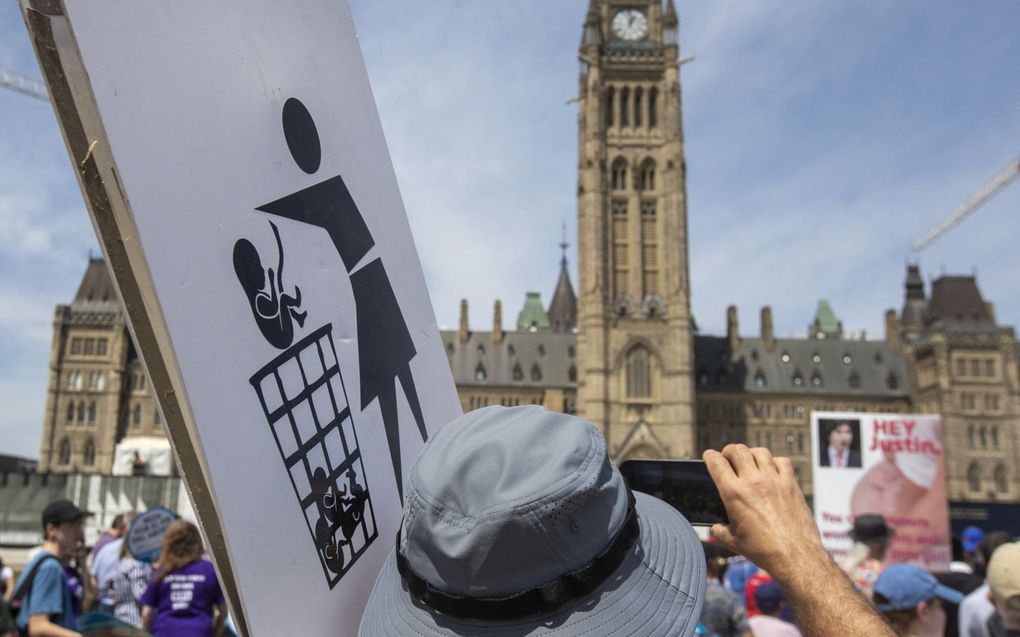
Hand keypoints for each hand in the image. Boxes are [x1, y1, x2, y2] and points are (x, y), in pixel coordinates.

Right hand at [704, 445, 824, 579]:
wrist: (795, 556)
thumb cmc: (764, 551)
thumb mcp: (734, 542)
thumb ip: (721, 532)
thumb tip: (716, 529)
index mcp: (734, 493)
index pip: (717, 463)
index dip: (710, 456)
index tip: (709, 456)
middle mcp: (753, 482)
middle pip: (738, 450)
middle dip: (729, 451)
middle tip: (728, 457)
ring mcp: (774, 481)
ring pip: (760, 452)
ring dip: (751, 454)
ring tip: (750, 461)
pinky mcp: (791, 484)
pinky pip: (782, 461)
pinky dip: (775, 462)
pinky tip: (772, 470)